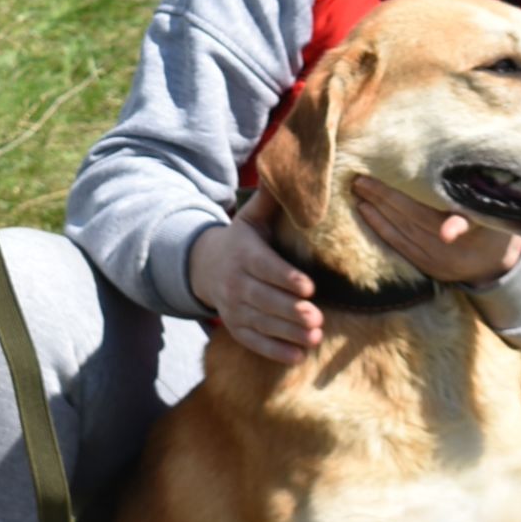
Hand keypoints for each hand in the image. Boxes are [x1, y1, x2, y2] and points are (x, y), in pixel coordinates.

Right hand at [186, 198, 321, 365]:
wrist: (203, 266)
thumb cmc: (242, 240)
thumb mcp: (251, 218)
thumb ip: (271, 198)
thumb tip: (290, 165)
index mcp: (244, 253)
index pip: (265, 267)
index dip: (285, 278)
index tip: (308, 286)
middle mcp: (236, 283)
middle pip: (264, 300)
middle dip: (290, 311)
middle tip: (317, 318)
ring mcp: (234, 308)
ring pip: (262, 323)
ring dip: (288, 333)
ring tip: (315, 337)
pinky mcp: (236, 328)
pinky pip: (254, 343)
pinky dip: (274, 351)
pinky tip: (298, 356)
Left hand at [351, 176, 520, 285]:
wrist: (496, 264)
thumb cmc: (494, 225)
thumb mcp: (494, 211)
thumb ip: (475, 201)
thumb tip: (455, 173)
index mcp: (476, 233)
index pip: (455, 221)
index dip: (447, 222)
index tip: (444, 230)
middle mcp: (455, 252)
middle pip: (416, 221)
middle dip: (387, 199)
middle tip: (362, 179)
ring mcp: (439, 263)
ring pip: (403, 232)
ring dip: (378, 211)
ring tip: (359, 191)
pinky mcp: (427, 268)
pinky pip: (400, 245)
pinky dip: (381, 227)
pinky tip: (366, 212)